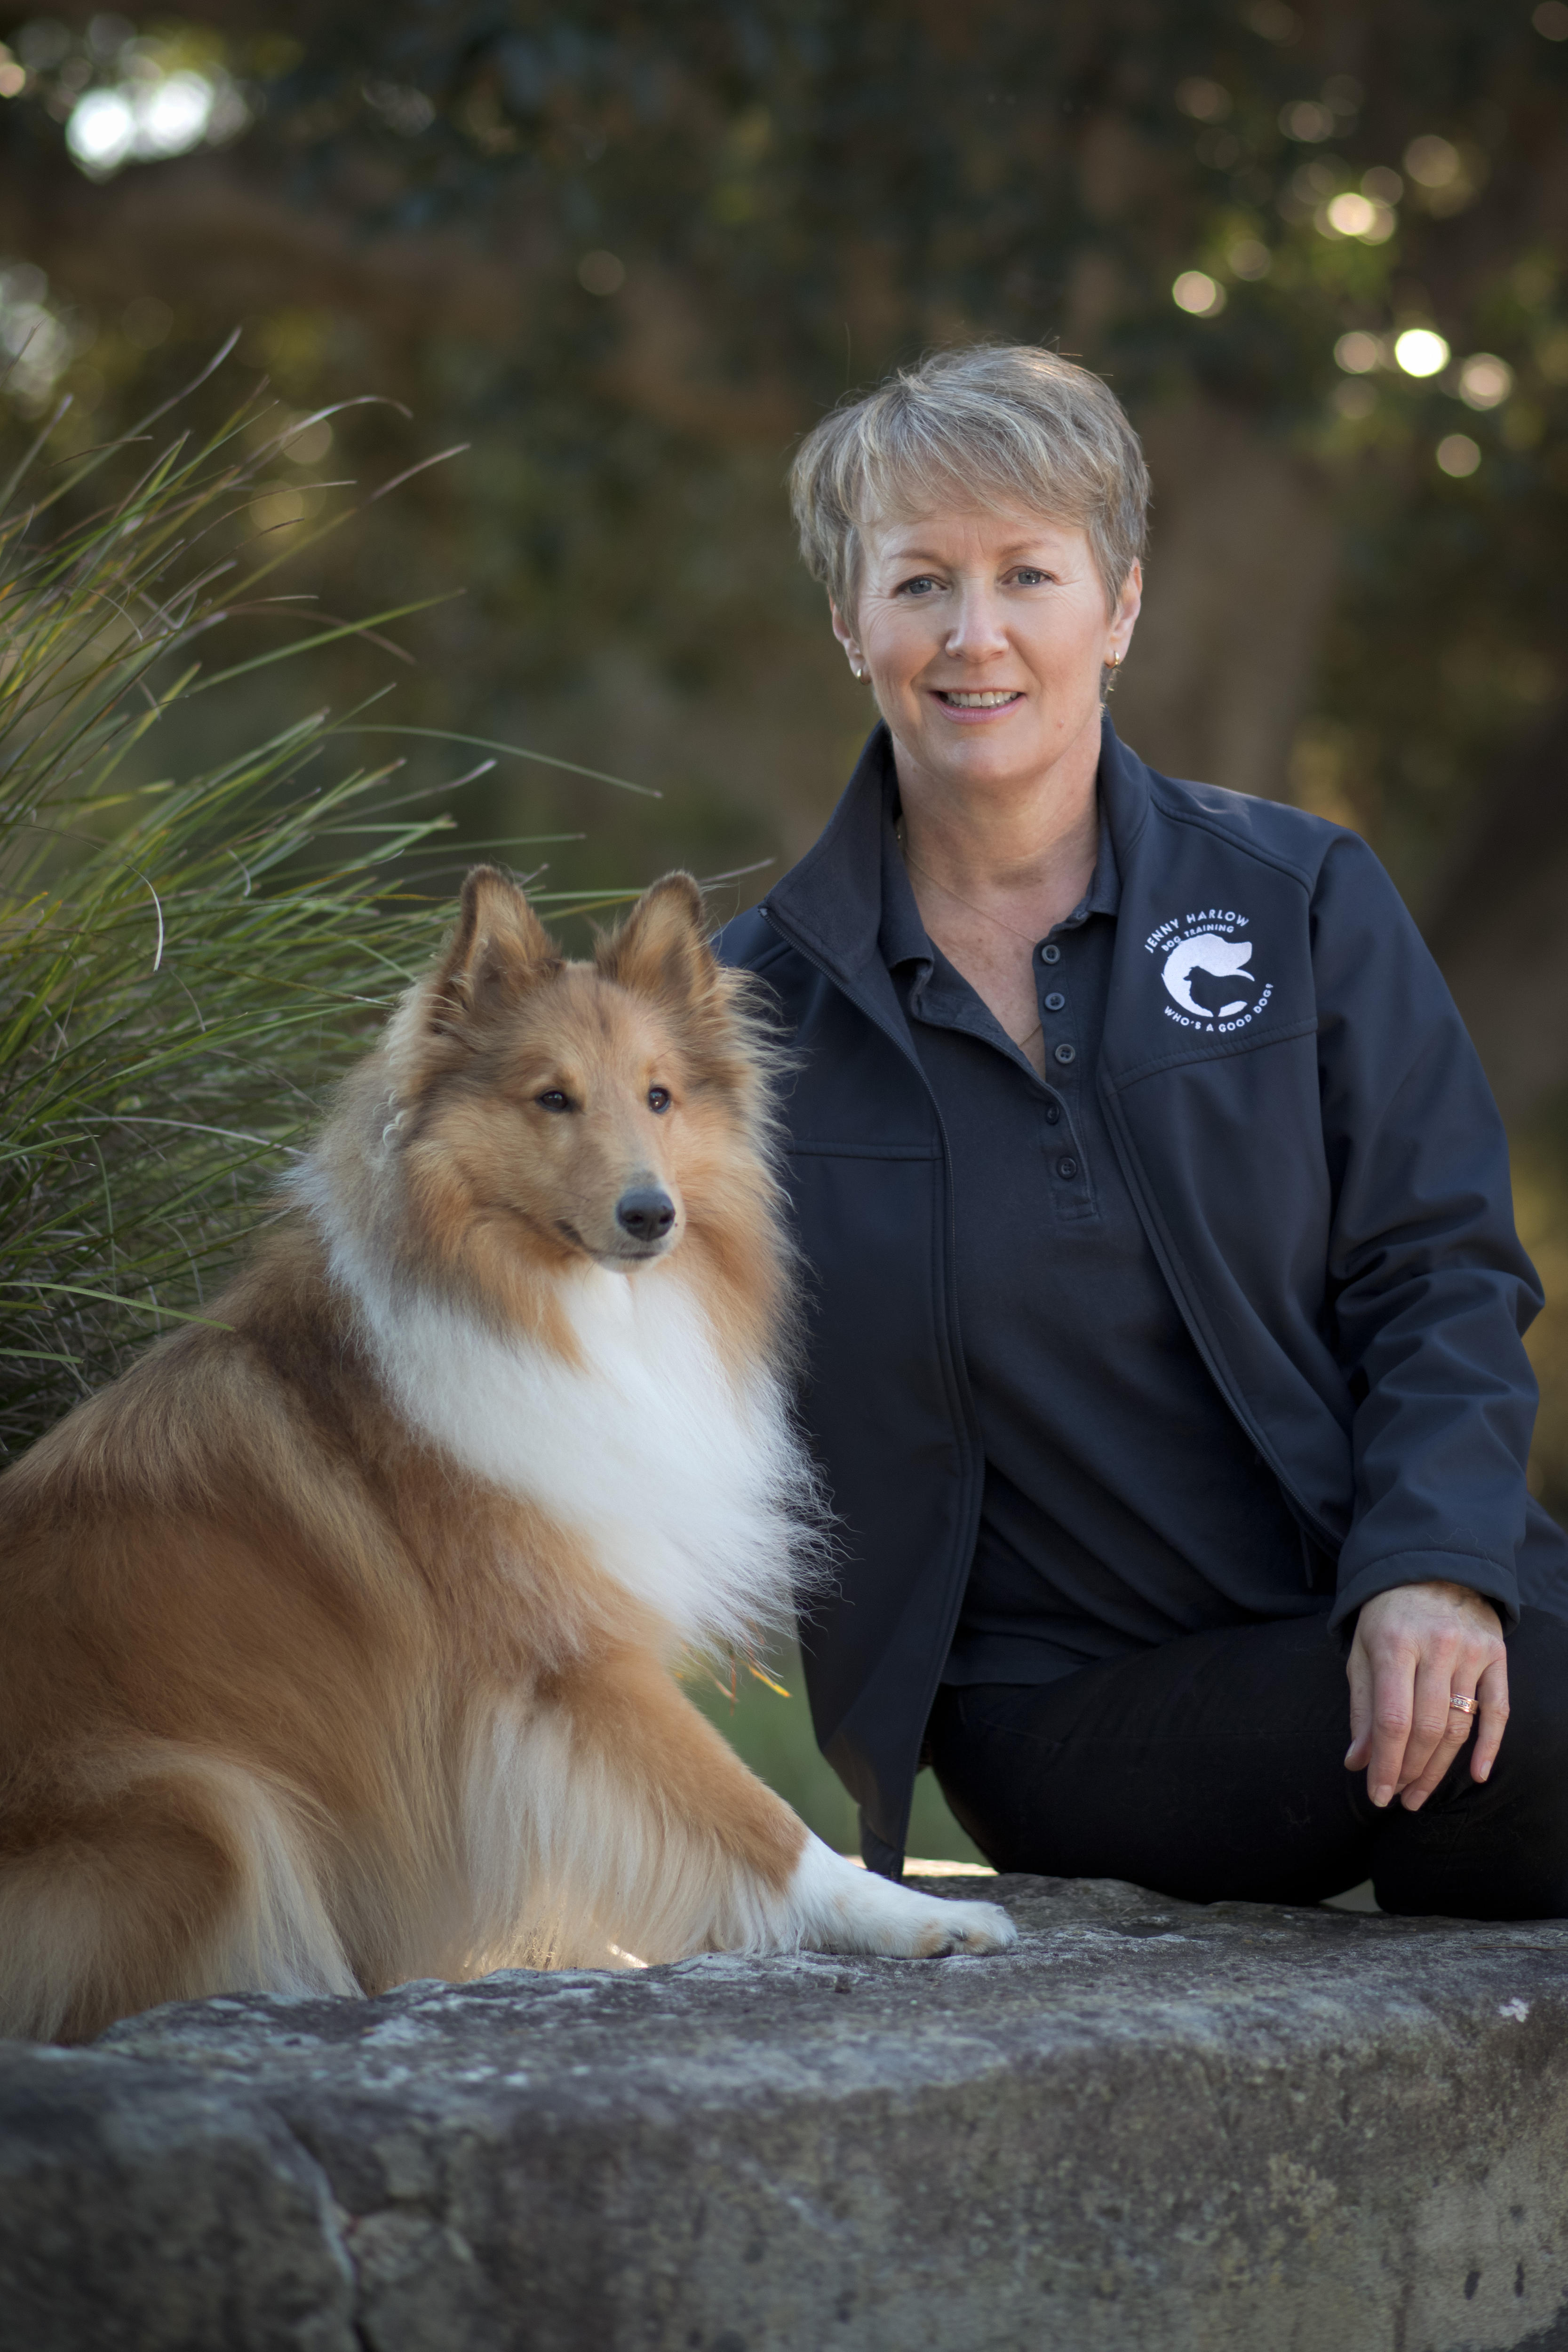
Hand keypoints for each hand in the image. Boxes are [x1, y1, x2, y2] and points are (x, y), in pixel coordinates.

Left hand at [1344, 1580, 1507, 1810]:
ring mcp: (1471, 1651)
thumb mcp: (1363, 1651)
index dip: (1387, 1764)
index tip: (1378, 1795)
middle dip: (1411, 1771)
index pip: (1393, 1720)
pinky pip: (1498, 1710)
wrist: (1433, 1567)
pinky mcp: (1496, 1656)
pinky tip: (1478, 1775)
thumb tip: (1358, 1762)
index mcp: (1394, 1644)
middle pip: (1427, 1728)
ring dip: (1440, 1767)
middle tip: (1399, 1797)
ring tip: (1420, 1792)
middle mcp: (1436, 1647)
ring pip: (1459, 1726)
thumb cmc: (1389, 1614)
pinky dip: (1490, 1746)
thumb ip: (1362, 1707)